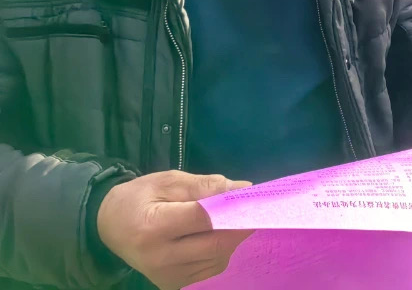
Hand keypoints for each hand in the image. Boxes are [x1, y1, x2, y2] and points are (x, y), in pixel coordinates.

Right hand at [96, 171, 252, 289]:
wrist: (109, 227)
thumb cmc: (138, 198)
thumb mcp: (167, 181)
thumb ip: (204, 185)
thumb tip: (241, 188)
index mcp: (154, 228)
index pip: (205, 219)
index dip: (234, 206)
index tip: (254, 195)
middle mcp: (160, 258)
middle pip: (216, 244)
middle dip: (240, 224)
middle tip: (254, 207)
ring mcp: (166, 276)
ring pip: (217, 258)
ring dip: (231, 238)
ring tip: (232, 218)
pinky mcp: (172, 284)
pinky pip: (210, 268)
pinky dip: (220, 251)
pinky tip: (217, 235)